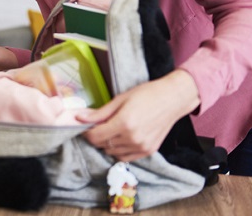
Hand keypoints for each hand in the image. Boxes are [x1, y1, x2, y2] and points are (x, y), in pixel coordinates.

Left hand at [76, 70, 199, 161]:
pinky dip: (119, 150)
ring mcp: (141, 147)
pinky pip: (126, 157)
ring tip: (112, 130)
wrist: (172, 99)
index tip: (86, 126)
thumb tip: (79, 118)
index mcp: (124, 123)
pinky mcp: (148, 151)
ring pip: (113, 153)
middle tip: (99, 125)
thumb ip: (99, 113)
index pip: (95, 137)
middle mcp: (132, 138)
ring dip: (108, 144)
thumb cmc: (146, 94)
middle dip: (97, 136)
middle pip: (103, 145)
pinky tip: (122, 138)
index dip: (87, 132)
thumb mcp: (120, 99)